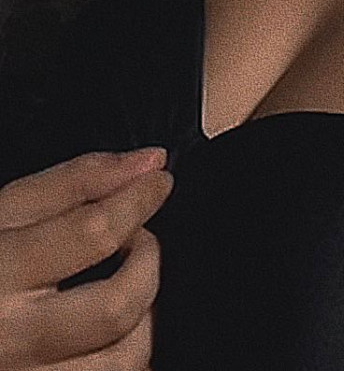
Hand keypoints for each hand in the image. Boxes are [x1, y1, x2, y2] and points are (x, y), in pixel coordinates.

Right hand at [0, 147, 173, 368]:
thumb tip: (149, 163)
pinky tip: (110, 328)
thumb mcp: (9, 214)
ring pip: (124, 358)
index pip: (92, 233)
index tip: (157, 183)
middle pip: (116, 307)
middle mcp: (11, 340)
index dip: (138, 200)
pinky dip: (130, 351)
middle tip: (135, 241)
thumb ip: (76, 182)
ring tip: (121, 285)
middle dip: (146, 263)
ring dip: (143, 313)